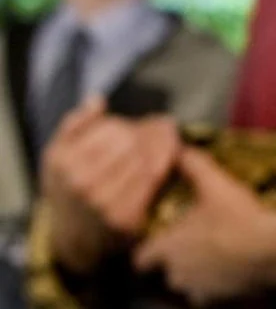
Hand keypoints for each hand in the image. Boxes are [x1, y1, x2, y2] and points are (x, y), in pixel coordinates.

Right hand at [40, 96, 179, 272]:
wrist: (74, 233)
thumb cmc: (68, 185)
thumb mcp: (57, 153)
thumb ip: (75, 123)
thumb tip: (97, 99)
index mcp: (64, 160)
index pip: (113, 128)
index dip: (126, 126)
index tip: (128, 131)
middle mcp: (82, 182)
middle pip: (131, 144)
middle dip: (145, 137)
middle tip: (149, 138)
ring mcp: (103, 202)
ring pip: (145, 161)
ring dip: (156, 151)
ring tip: (153, 151)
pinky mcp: (123, 219)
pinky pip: (151, 184)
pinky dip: (158, 171)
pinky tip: (155, 169)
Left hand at [133, 147, 275, 306]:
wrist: (272, 251)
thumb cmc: (237, 217)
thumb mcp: (215, 184)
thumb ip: (193, 165)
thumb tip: (178, 148)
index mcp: (168, 248)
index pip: (141, 258)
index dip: (148, 249)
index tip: (159, 239)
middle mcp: (178, 275)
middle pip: (167, 273)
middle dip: (177, 262)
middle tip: (195, 243)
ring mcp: (200, 292)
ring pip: (191, 286)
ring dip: (199, 274)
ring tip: (219, 256)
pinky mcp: (222, 302)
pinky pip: (214, 295)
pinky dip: (221, 285)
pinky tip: (237, 268)